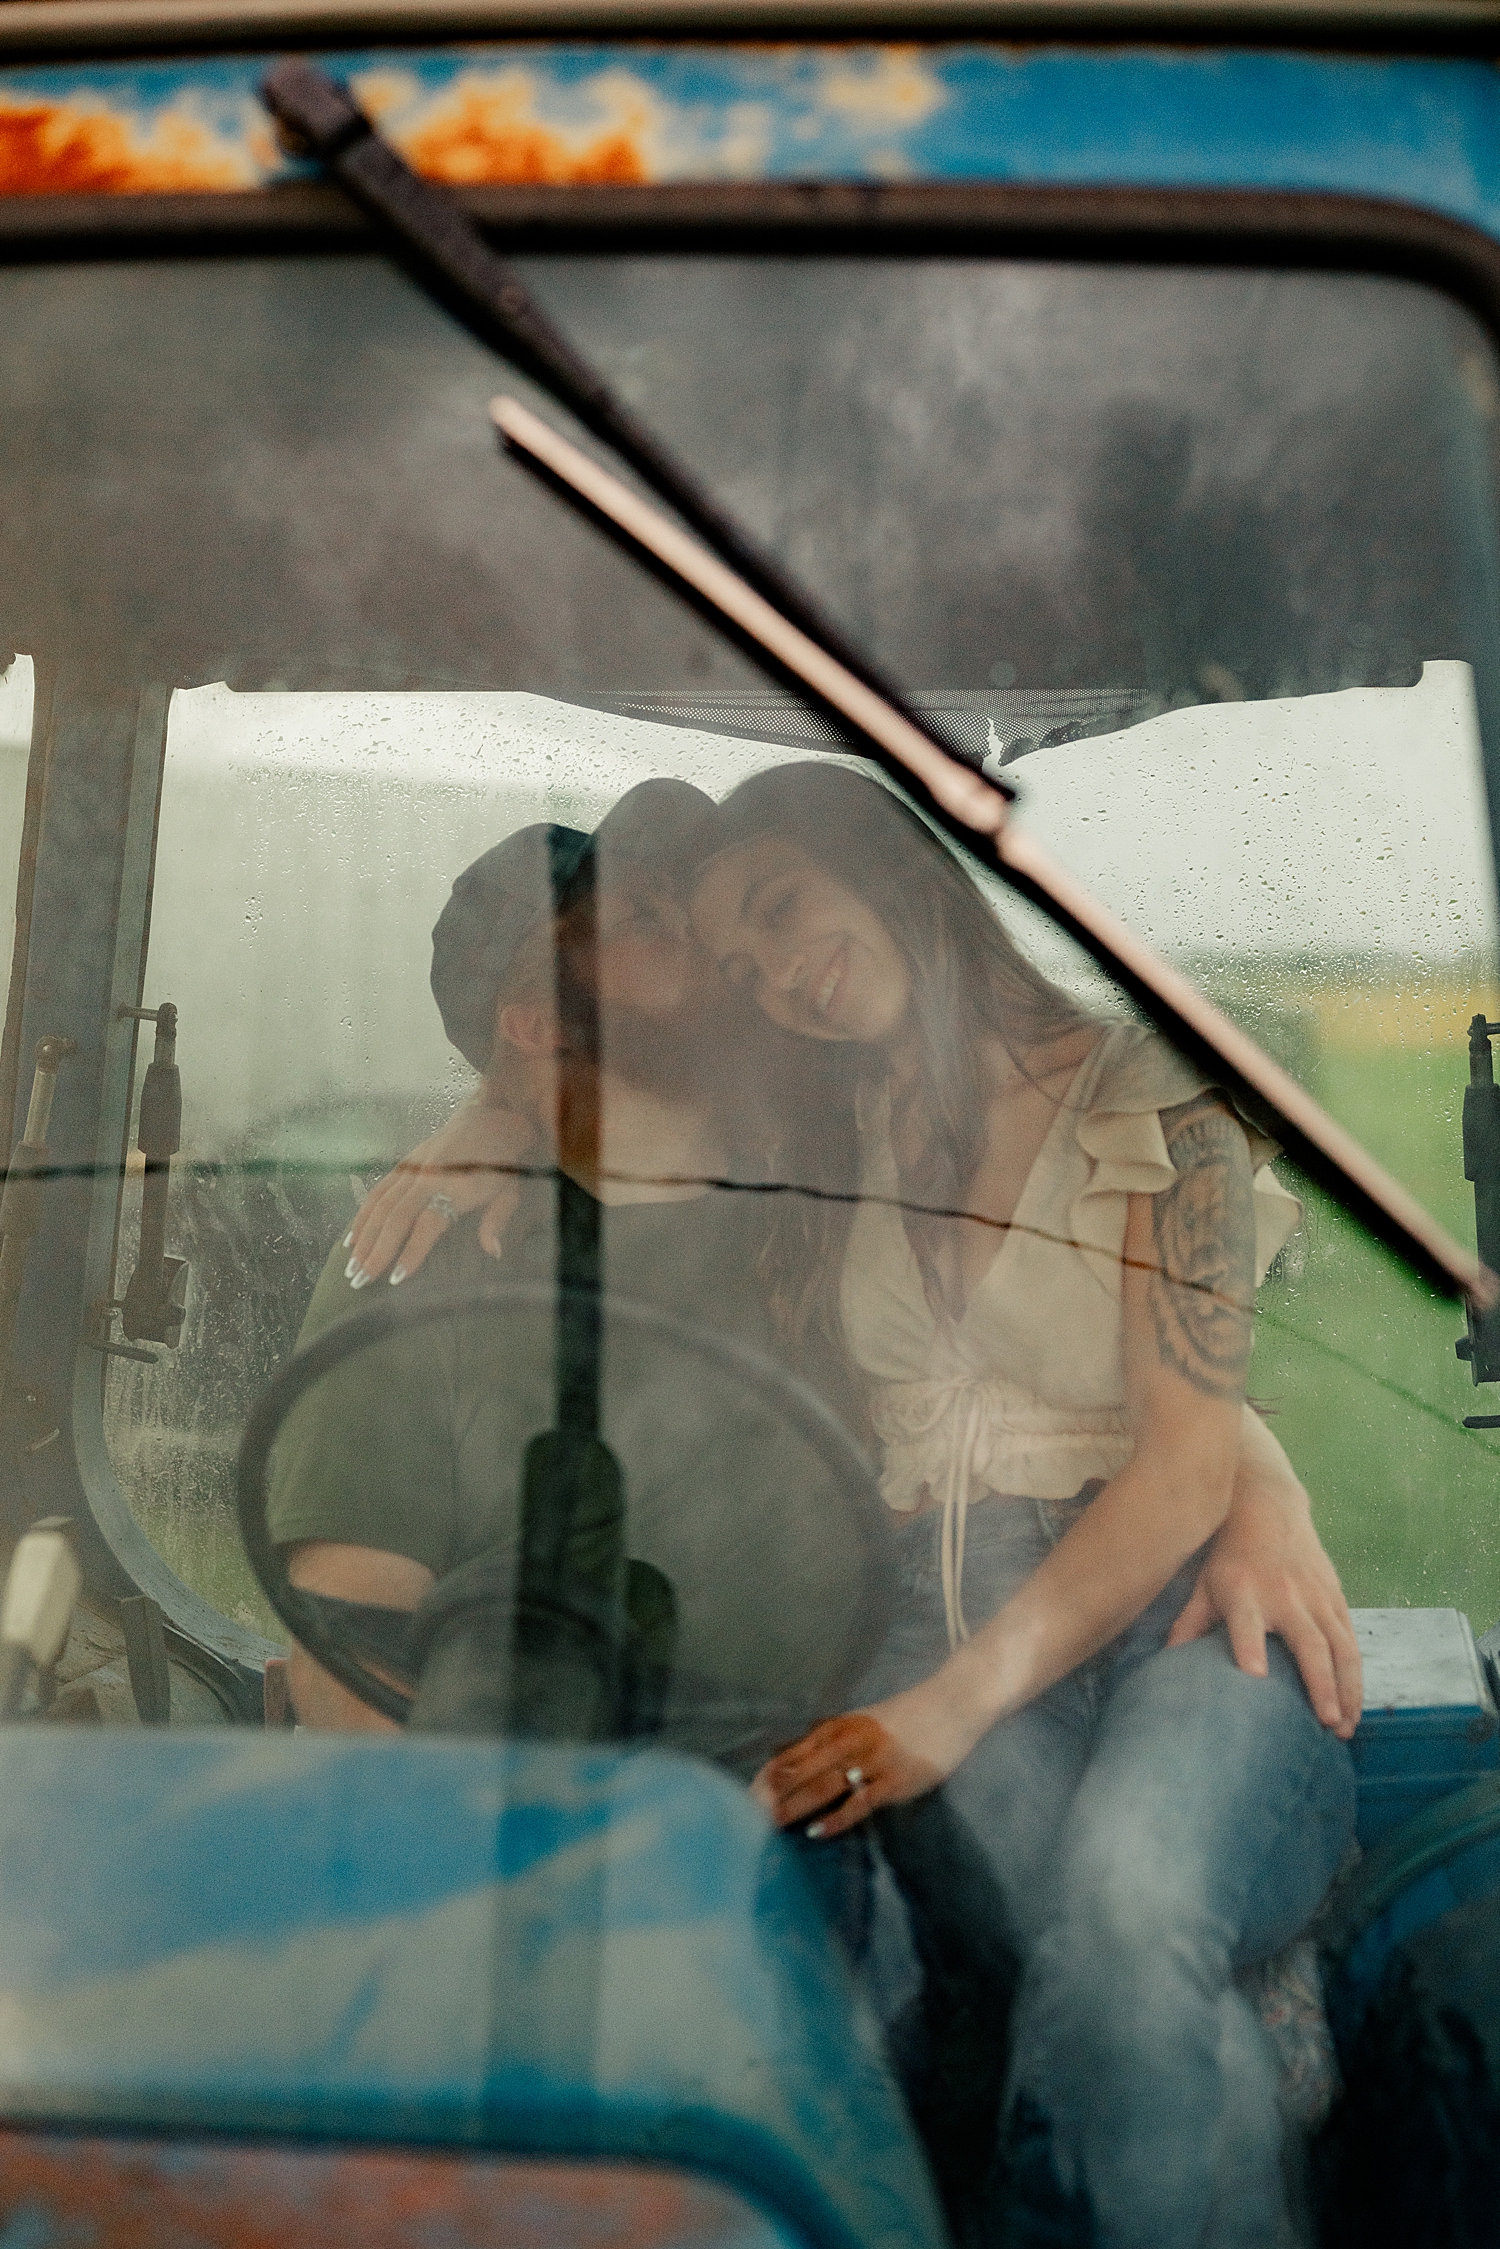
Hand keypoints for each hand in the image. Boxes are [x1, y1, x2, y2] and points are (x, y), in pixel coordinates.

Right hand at [345, 1100, 532, 1286]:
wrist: (488, 1119)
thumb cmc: (501, 1163)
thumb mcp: (509, 1191)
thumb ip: (497, 1221)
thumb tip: (493, 1252)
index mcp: (455, 1186)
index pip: (427, 1223)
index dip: (411, 1251)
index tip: (397, 1279)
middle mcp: (428, 1176)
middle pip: (395, 1217)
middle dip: (376, 1252)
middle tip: (360, 1281)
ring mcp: (412, 1168)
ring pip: (380, 1206)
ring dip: (364, 1239)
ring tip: (352, 1268)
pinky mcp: (403, 1164)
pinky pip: (377, 1192)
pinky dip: (362, 1216)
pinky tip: (352, 1240)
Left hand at [753, 1691, 955, 1840]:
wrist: (952, 1703)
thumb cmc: (907, 1716)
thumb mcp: (863, 1721)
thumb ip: (831, 1739)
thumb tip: (795, 1758)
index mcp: (838, 1727)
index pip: (792, 1754)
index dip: (767, 1778)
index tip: (744, 1797)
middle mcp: (849, 1741)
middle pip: (802, 1772)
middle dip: (773, 1797)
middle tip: (746, 1819)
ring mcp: (872, 1760)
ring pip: (824, 1786)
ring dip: (796, 1807)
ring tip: (770, 1827)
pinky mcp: (895, 1779)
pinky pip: (860, 1802)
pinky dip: (837, 1818)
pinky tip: (818, 1831)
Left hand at [1167, 1458, 1361, 1738]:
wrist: (1268, 1506)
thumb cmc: (1229, 1555)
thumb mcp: (1203, 1584)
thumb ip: (1188, 1624)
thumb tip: (1165, 1665)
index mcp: (1243, 1592)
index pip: (1245, 1623)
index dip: (1249, 1647)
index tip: (1254, 1676)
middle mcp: (1285, 1595)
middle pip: (1308, 1643)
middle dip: (1321, 1684)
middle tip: (1327, 1723)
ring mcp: (1316, 1597)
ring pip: (1340, 1647)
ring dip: (1347, 1690)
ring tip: (1345, 1728)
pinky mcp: (1337, 1598)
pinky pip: (1351, 1641)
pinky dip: (1356, 1676)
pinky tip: (1354, 1707)